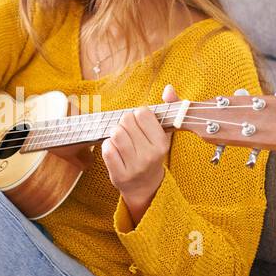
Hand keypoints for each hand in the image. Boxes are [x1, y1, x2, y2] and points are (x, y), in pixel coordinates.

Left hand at [104, 85, 252, 222]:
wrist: (145, 187)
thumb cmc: (153, 154)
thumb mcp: (164, 134)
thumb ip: (169, 109)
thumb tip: (169, 88)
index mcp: (162, 143)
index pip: (142, 113)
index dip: (138, 115)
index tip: (140, 124)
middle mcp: (149, 155)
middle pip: (126, 121)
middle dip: (125, 124)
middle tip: (129, 134)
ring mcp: (134, 166)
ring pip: (115, 133)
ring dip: (115, 134)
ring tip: (122, 141)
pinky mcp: (119, 175)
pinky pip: (106, 148)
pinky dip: (107, 146)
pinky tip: (115, 151)